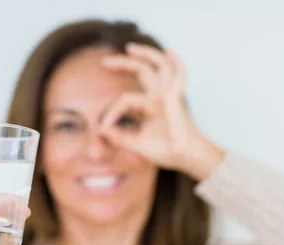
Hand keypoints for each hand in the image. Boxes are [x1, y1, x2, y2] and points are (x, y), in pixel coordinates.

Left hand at [100, 43, 223, 179]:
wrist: (183, 157)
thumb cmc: (164, 151)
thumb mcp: (135, 143)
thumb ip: (119, 136)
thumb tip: (100, 128)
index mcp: (148, 106)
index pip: (125, 99)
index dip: (112, 111)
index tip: (104, 127)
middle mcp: (158, 96)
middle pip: (141, 71)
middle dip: (123, 64)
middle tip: (104, 62)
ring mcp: (167, 94)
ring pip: (158, 65)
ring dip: (146, 53)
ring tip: (130, 48)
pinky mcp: (174, 97)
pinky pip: (178, 75)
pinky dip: (177, 63)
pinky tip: (170, 51)